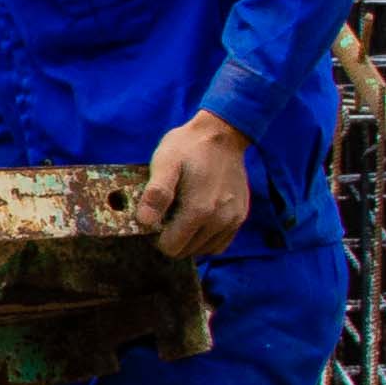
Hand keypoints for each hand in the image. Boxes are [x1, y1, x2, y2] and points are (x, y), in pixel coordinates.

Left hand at [142, 113, 254, 263]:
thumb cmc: (188, 147)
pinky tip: (197, 219)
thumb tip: (144, 222)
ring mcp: (233, 219)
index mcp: (199, 210)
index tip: (154, 218)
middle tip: (167, 213)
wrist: (221, 134)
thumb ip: (156, 194)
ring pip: (203, 249)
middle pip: (186, 250)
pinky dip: (206, 238)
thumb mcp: (165, 163)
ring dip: (189, 239)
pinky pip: (220, 243)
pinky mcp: (241, 216)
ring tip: (181, 213)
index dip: (157, 237)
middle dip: (172, 237)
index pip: (171, 247)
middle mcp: (220, 220)